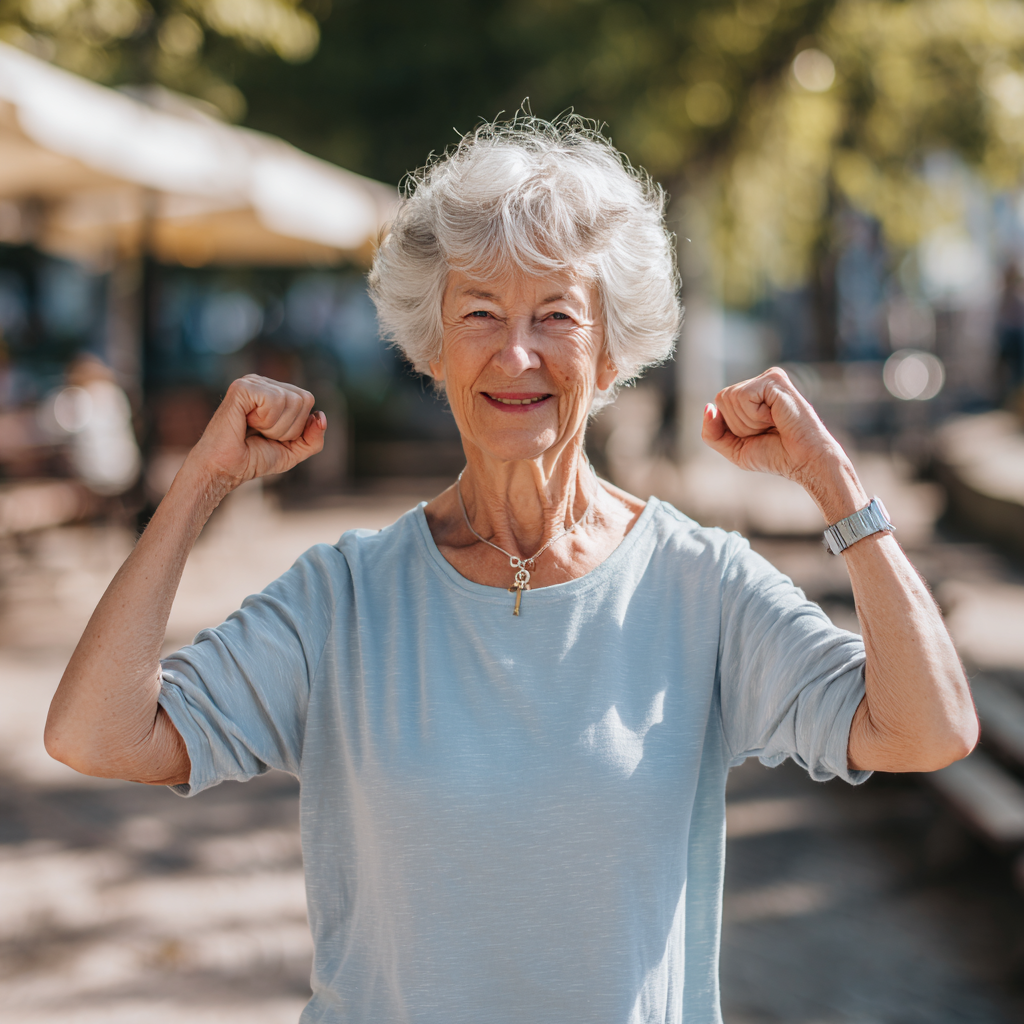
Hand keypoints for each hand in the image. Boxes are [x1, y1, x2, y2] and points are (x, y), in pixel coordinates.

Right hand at [185, 375, 325, 492]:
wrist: (225, 469)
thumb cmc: (254, 458)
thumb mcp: (294, 451)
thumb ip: (314, 438)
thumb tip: (321, 416)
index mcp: (275, 391)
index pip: (307, 400)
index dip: (297, 427)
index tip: (272, 436)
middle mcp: (263, 382)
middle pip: (303, 399)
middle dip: (288, 428)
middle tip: (263, 434)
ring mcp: (251, 382)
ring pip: (291, 401)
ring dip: (275, 427)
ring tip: (253, 430)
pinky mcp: (242, 387)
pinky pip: (275, 400)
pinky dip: (265, 421)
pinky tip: (246, 423)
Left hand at [701, 367, 865, 521]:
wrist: (804, 461)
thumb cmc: (774, 455)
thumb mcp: (733, 448)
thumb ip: (712, 432)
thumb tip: (708, 406)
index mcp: (750, 395)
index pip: (719, 403)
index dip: (731, 426)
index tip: (757, 434)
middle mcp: (759, 383)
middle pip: (722, 399)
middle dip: (739, 424)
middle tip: (766, 430)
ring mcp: (768, 378)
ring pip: (731, 398)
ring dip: (749, 421)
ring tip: (773, 424)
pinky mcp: (775, 379)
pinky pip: (744, 396)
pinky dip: (756, 415)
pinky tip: (776, 417)